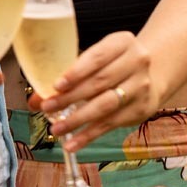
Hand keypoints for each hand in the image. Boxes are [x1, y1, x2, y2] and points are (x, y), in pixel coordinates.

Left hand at [40, 31, 160, 151]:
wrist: (151, 76)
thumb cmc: (113, 64)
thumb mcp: (96, 59)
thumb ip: (68, 76)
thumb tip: (34, 100)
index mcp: (123, 42)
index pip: (97, 57)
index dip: (76, 72)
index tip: (56, 86)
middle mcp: (137, 62)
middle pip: (99, 82)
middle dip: (71, 98)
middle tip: (48, 107)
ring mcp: (141, 86)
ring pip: (105, 105)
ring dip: (78, 119)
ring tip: (56, 129)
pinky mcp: (141, 109)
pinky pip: (111, 124)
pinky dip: (89, 135)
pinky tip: (72, 143)